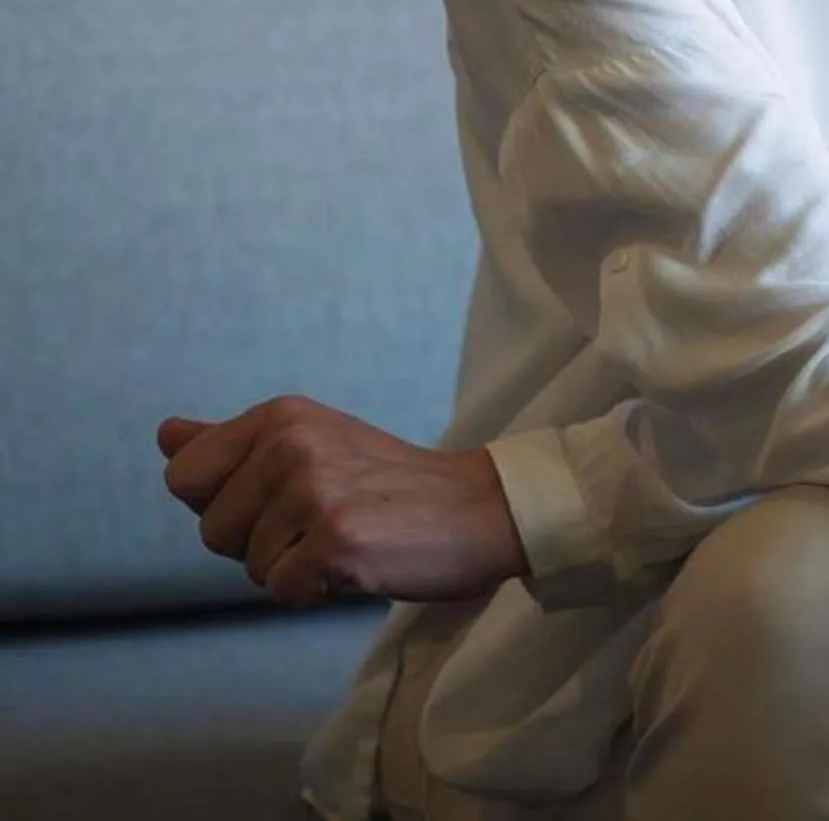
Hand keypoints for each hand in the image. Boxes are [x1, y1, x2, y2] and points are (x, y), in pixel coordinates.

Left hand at [155, 396, 529, 607]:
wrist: (483, 508)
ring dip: (292, 569)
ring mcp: (315, 491)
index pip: (185, 476)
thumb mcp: (312, 444)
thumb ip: (233, 444)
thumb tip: (166, 434)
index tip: (281, 498)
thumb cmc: (391, 485)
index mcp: (282, 416)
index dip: (225, 504)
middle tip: (324, 523)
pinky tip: (358, 564)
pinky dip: (316, 591)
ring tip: (346, 540)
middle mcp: (293, 443)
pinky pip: (282, 591)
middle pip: (211, 530)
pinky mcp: (337, 539)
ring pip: (249, 566)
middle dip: (258, 544)